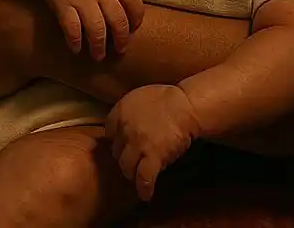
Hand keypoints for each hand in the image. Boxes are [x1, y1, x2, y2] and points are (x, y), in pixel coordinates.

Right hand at [37, 0, 143, 60]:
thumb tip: (132, 19)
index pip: (134, 1)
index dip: (136, 19)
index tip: (133, 30)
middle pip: (118, 20)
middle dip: (121, 39)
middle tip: (120, 50)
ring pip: (97, 28)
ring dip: (99, 46)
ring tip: (98, 55)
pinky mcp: (62, 4)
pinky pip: (72, 28)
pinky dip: (75, 41)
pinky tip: (76, 48)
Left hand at [105, 85, 200, 201]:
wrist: (184, 105)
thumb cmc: (165, 98)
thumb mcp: (138, 98)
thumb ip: (126, 112)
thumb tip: (121, 127)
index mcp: (120, 111)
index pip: (109, 132)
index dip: (116, 139)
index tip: (122, 144)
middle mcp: (124, 128)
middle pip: (116, 151)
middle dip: (123, 156)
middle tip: (132, 161)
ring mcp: (138, 144)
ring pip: (126, 166)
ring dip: (131, 172)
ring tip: (137, 176)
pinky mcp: (153, 156)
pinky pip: (144, 177)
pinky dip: (144, 188)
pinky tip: (145, 195)